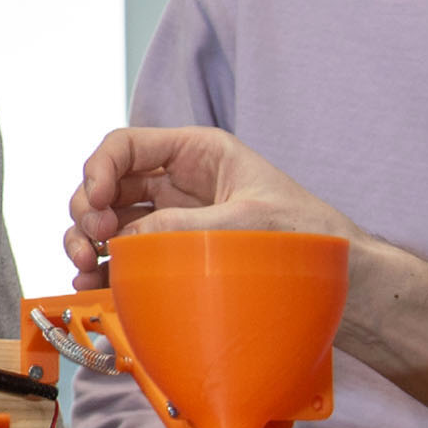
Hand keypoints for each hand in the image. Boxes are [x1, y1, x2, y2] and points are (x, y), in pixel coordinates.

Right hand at [63, 125, 356, 285]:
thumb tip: (125, 240)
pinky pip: (125, 255)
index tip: (95, 201)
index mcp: (198, 153)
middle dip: (87, 207)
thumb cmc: (306, 237)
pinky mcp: (173, 256)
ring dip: (85, 240)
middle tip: (94, 238)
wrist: (342, 280)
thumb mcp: (246, 223)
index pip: (127, 145)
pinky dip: (103, 267)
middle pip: (108, 183)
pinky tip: (94, 283)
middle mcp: (178, 182)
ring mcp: (173, 220)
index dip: (100, 168)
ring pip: (108, 220)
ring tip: (85, 266)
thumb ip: (183, 227)